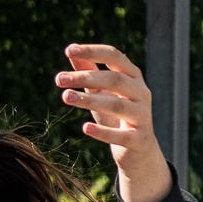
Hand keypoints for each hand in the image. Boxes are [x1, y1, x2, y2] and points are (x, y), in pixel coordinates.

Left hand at [59, 44, 170, 201]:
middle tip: (59, 79)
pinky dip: (102, 132)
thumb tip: (70, 50)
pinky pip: (121, 135)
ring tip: (65, 97)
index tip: (69, 50)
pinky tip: (85, 128)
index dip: (92, 52)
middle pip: (114, 79)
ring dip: (89, 100)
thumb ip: (88, 71)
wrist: (138, 151)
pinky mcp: (139, 139)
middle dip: (85, 77)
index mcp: (133, 76)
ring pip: (117, 104)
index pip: (114, 56)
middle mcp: (142, 92)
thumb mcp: (101, 92)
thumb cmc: (116, 115)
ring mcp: (143, 116)